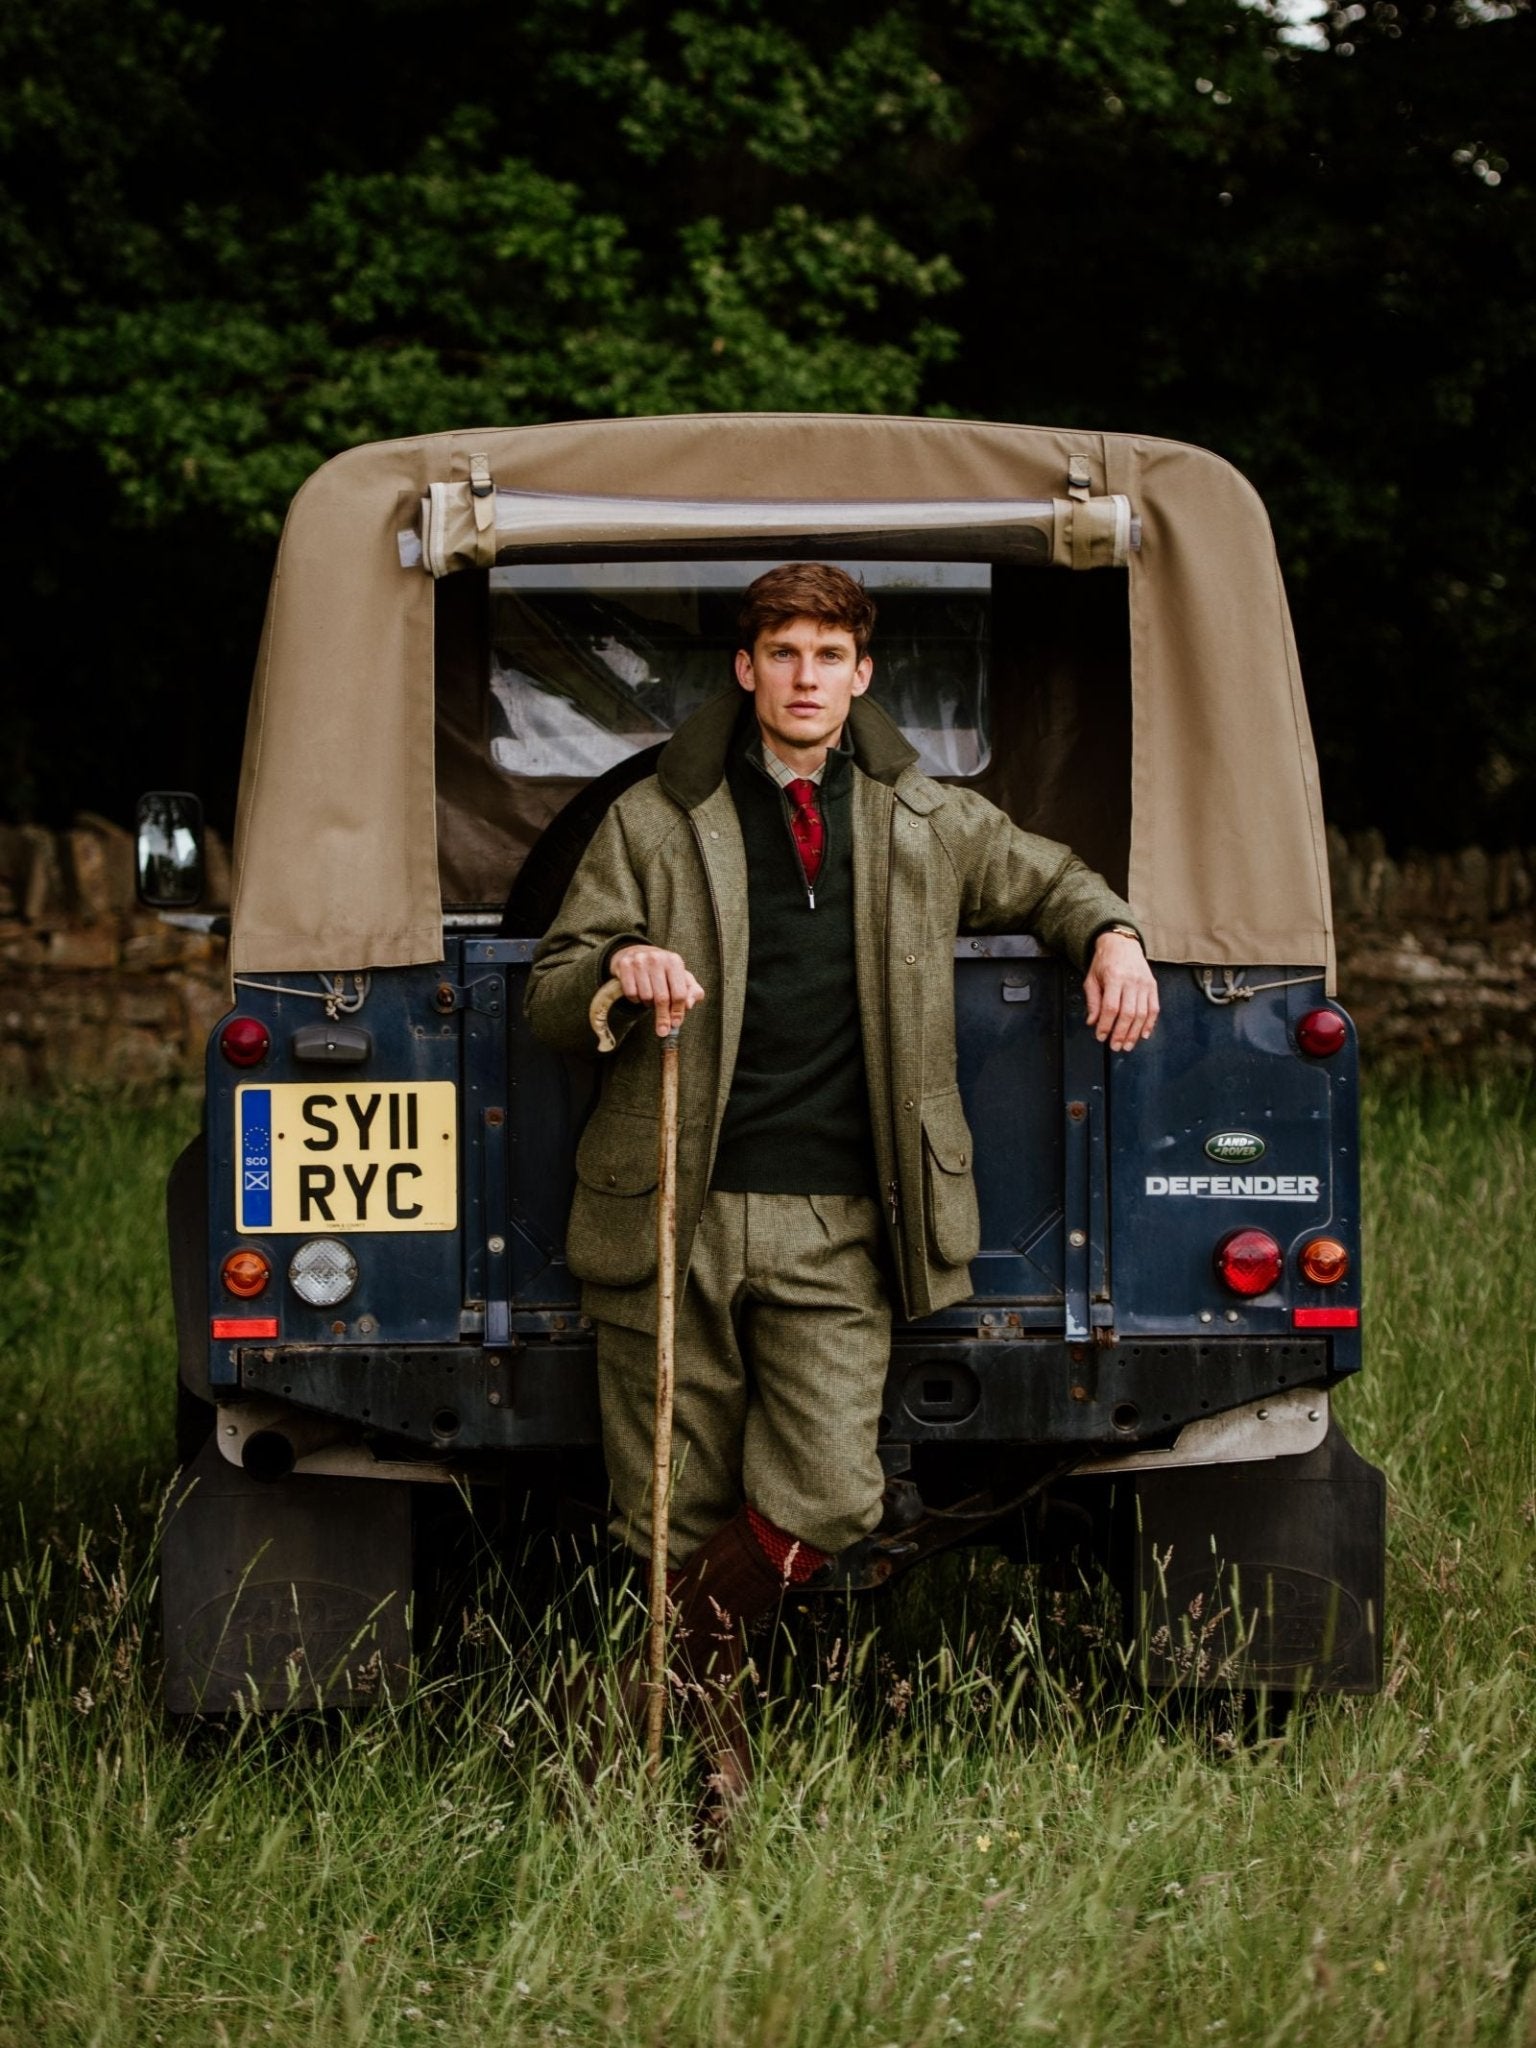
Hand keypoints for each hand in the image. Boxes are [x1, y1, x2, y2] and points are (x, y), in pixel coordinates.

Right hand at [610, 944, 706, 1037]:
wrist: (637, 953)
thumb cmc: (663, 971)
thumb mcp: (681, 977)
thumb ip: (692, 991)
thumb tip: (689, 1005)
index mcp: (674, 961)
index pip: (679, 993)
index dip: (678, 1011)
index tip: (676, 1024)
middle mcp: (657, 958)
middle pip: (662, 998)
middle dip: (663, 1017)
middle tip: (662, 1031)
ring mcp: (639, 961)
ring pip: (645, 996)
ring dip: (648, 1004)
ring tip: (650, 997)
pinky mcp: (624, 965)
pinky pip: (631, 993)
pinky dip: (635, 999)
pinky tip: (639, 992)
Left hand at [1084, 933, 1157, 1051]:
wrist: (1122, 943)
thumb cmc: (1105, 961)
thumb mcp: (1091, 978)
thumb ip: (1093, 1001)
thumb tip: (1093, 1022)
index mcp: (1114, 977)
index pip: (1111, 1007)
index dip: (1106, 1025)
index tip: (1101, 1036)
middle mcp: (1131, 981)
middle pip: (1128, 1013)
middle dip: (1121, 1033)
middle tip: (1115, 1046)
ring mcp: (1144, 983)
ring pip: (1142, 1013)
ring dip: (1135, 1033)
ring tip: (1127, 1045)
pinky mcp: (1152, 986)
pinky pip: (1154, 1008)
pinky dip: (1150, 1024)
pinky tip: (1144, 1034)